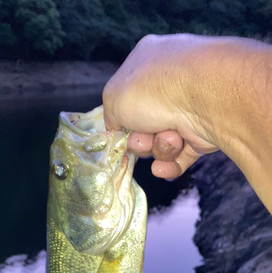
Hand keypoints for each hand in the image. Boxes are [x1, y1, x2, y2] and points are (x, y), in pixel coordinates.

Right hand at [102, 34, 222, 178]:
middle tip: (145, 137)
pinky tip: (164, 167)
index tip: (120, 133)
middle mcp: (170, 83)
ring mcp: (190, 107)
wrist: (206, 96)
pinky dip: (171, 163)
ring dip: (159, 148)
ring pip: (162, 142)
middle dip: (141, 139)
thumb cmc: (154, 88)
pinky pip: (181, 155)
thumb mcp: (113, 97)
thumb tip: (117, 130)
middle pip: (143, 125)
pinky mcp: (205, 131)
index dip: (122, 119)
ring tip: (170, 139)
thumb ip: (109, 116)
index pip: (128, 97)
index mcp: (148, 63)